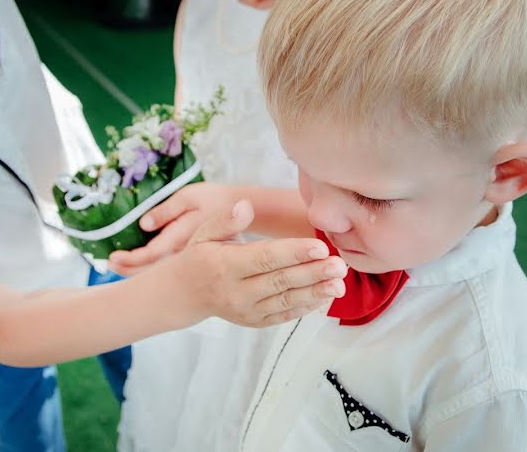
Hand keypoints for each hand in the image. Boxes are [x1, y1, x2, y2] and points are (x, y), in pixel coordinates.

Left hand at [108, 182, 237, 275]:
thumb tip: (143, 224)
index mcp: (179, 237)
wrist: (241, 210)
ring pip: (159, 270)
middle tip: (109, 265)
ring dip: (138, 270)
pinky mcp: (192, 255)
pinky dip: (152, 267)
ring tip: (118, 267)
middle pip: (151, 268)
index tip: (112, 258)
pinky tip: (142, 265)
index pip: (150, 254)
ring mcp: (188, 256)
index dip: (130, 259)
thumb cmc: (213, 199)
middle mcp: (182, 252)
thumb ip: (166, 211)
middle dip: (128, 269)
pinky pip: (168, 266)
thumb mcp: (188, 197)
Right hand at [161, 199, 346, 327]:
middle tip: (339, 265)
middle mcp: (236, 292)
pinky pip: (284, 314)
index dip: (294, 253)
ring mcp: (247, 310)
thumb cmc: (200, 256)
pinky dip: (306, 307)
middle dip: (313, 273)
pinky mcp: (255, 321)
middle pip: (281, 281)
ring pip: (286, 301)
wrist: (186, 293)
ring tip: (339, 284)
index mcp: (225, 266)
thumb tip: (245, 206)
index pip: (264, 258)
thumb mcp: (204, 232)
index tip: (320, 246)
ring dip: (316, 292)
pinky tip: (326, 296)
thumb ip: (226, 219)